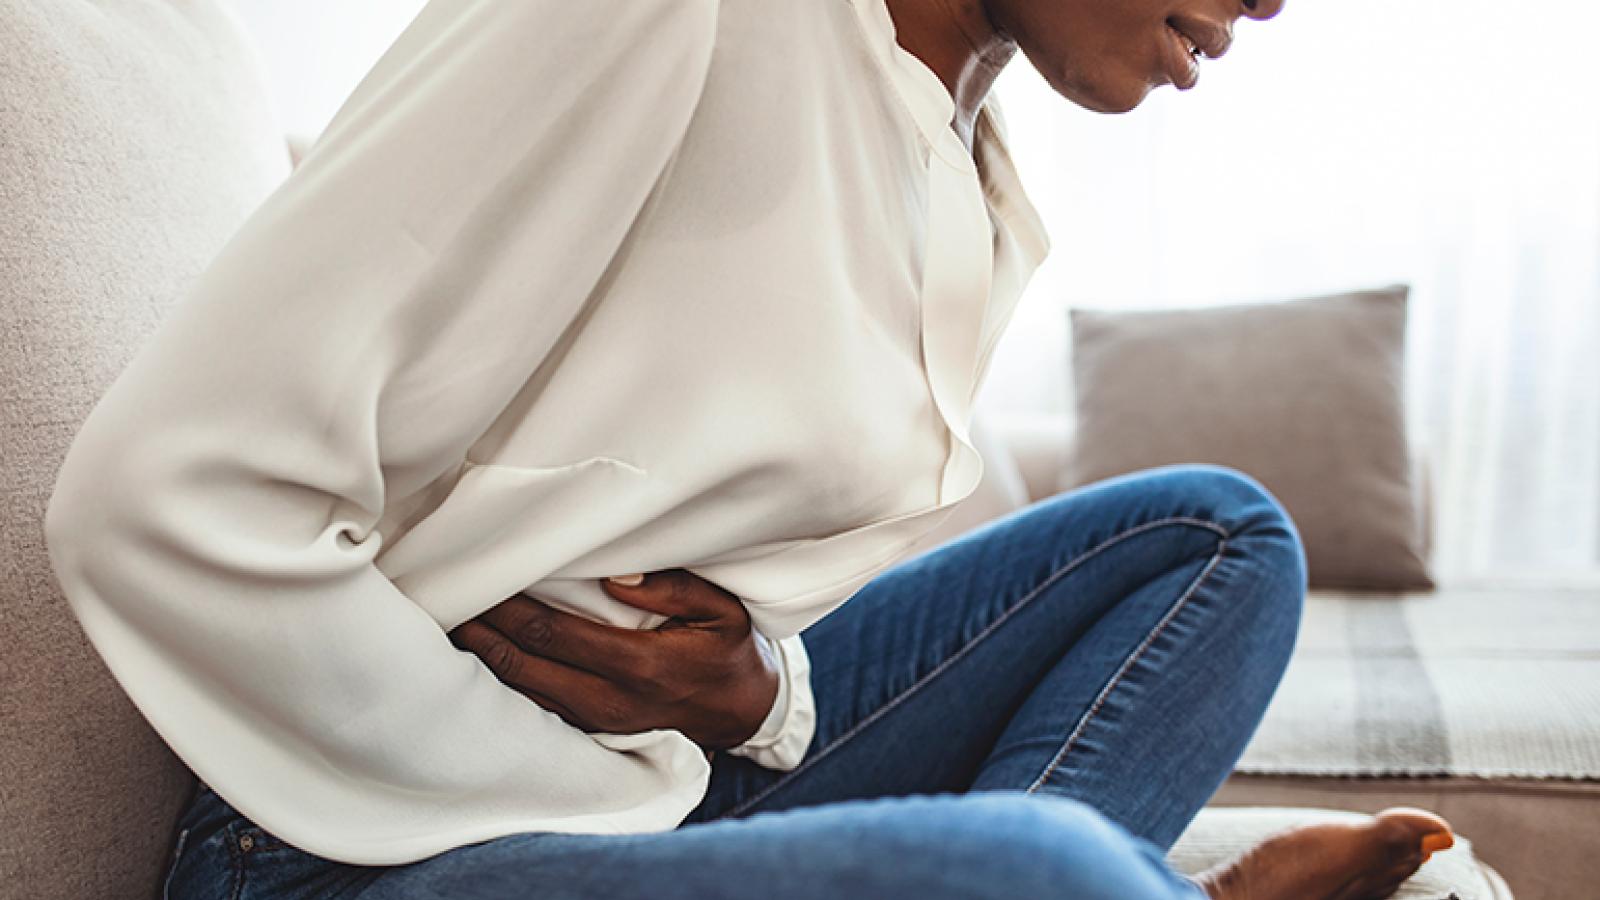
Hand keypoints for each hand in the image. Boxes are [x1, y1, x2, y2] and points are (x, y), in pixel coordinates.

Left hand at [447, 569, 780, 751]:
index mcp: (640, 665)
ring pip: (521, 690)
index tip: (484, 575)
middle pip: (523, 664)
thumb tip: (617, 575)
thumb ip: (673, 589)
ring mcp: (596, 720)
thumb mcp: (722, 611)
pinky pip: (534, 703)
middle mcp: (610, 699)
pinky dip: (503, 677)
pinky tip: (481, 652)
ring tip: (450, 619)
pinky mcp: (590, 727)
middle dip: (482, 629)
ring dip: (483, 655)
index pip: (554, 634)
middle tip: (445, 593)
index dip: (510, 608)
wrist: (741, 712)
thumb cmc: (729, 651)